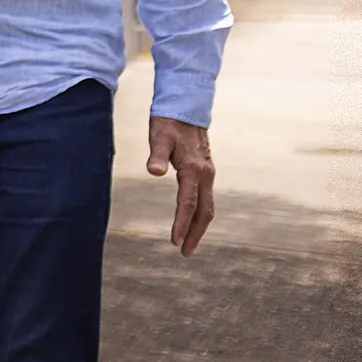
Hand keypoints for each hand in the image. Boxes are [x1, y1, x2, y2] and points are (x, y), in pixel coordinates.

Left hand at [147, 116, 215, 256]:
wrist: (185, 108)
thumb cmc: (168, 123)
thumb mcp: (158, 137)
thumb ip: (156, 155)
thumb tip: (153, 172)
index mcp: (193, 169)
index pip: (188, 203)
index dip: (182, 224)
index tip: (175, 242)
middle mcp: (205, 174)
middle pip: (204, 211)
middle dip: (195, 234)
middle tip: (184, 253)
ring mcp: (208, 173)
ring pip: (207, 206)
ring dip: (199, 226)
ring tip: (188, 244)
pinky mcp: (205, 171)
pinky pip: (206, 198)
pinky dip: (201, 214)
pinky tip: (192, 220)